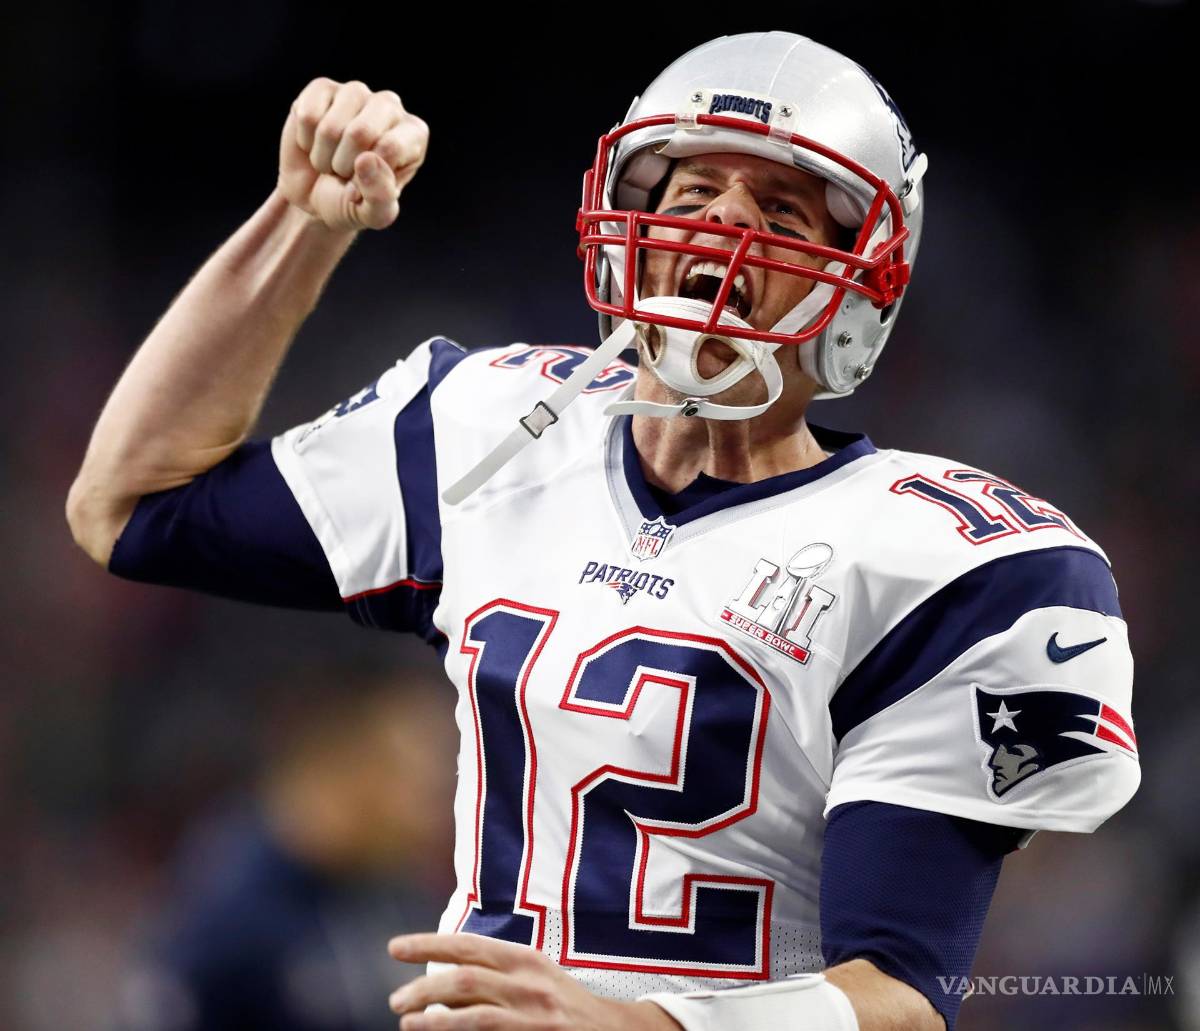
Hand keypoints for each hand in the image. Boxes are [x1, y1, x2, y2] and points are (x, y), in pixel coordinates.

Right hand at [278, 77, 427, 231]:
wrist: (314, 195)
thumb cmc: (352, 202)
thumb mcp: (373, 214)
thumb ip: (380, 198)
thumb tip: (366, 160)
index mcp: (414, 133)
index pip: (390, 148)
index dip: (367, 176)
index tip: (366, 184)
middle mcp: (390, 105)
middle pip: (361, 132)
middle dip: (344, 165)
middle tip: (345, 172)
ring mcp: (356, 93)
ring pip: (330, 127)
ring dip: (323, 156)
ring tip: (331, 160)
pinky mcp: (322, 87)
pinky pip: (307, 116)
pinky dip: (305, 141)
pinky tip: (315, 143)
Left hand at [387, 932, 681, 1030]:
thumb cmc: (565, 1005)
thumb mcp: (534, 976)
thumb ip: (495, 973)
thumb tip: (439, 983)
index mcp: (525, 959)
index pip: (467, 946)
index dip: (427, 944)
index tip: (394, 948)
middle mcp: (528, 984)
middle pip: (463, 979)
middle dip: (422, 987)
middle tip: (395, 1000)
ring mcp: (532, 1018)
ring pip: (472, 1016)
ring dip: (433, 1020)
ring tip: (407, 1023)